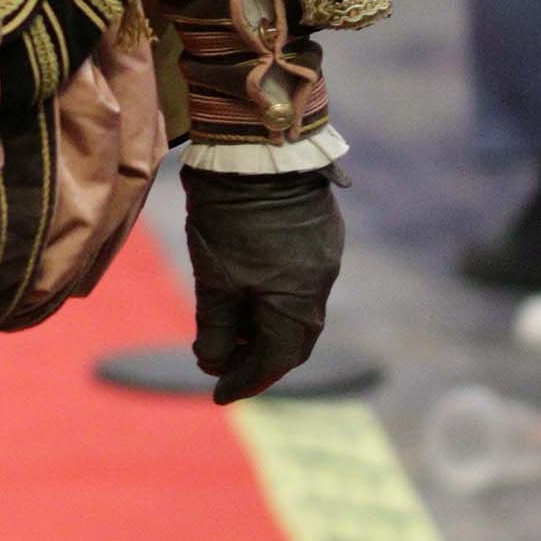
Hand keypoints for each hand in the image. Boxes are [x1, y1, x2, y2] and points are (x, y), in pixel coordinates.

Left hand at [184, 166, 343, 404]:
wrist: (257, 147)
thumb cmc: (230, 215)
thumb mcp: (214, 277)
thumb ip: (216, 327)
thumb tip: (213, 363)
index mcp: (297, 303)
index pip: (275, 360)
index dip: (246, 381)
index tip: (218, 394)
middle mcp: (321, 285)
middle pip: (293, 340)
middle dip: (258, 359)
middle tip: (225, 367)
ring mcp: (326, 258)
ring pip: (299, 310)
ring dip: (266, 327)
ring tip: (232, 330)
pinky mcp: (322, 234)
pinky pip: (302, 283)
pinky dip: (276, 299)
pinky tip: (250, 292)